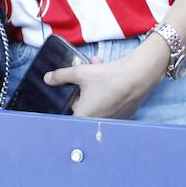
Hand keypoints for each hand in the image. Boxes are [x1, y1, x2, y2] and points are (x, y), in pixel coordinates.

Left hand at [45, 37, 166, 119]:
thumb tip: (48, 78)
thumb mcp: (80, 72)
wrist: (138, 76)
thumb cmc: (108, 77)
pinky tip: (109, 71)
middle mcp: (97, 122)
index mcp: (84, 117)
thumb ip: (62, 76)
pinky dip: (107, 89)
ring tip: (97, 64)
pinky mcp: (123, 113)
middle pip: (83, 104)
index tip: (69, 89)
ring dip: (94, 84)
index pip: (68, 114)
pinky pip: (109, 101)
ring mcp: (112, 119)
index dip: (68, 100)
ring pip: (96, 99)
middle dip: (82, 85)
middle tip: (84, 70)